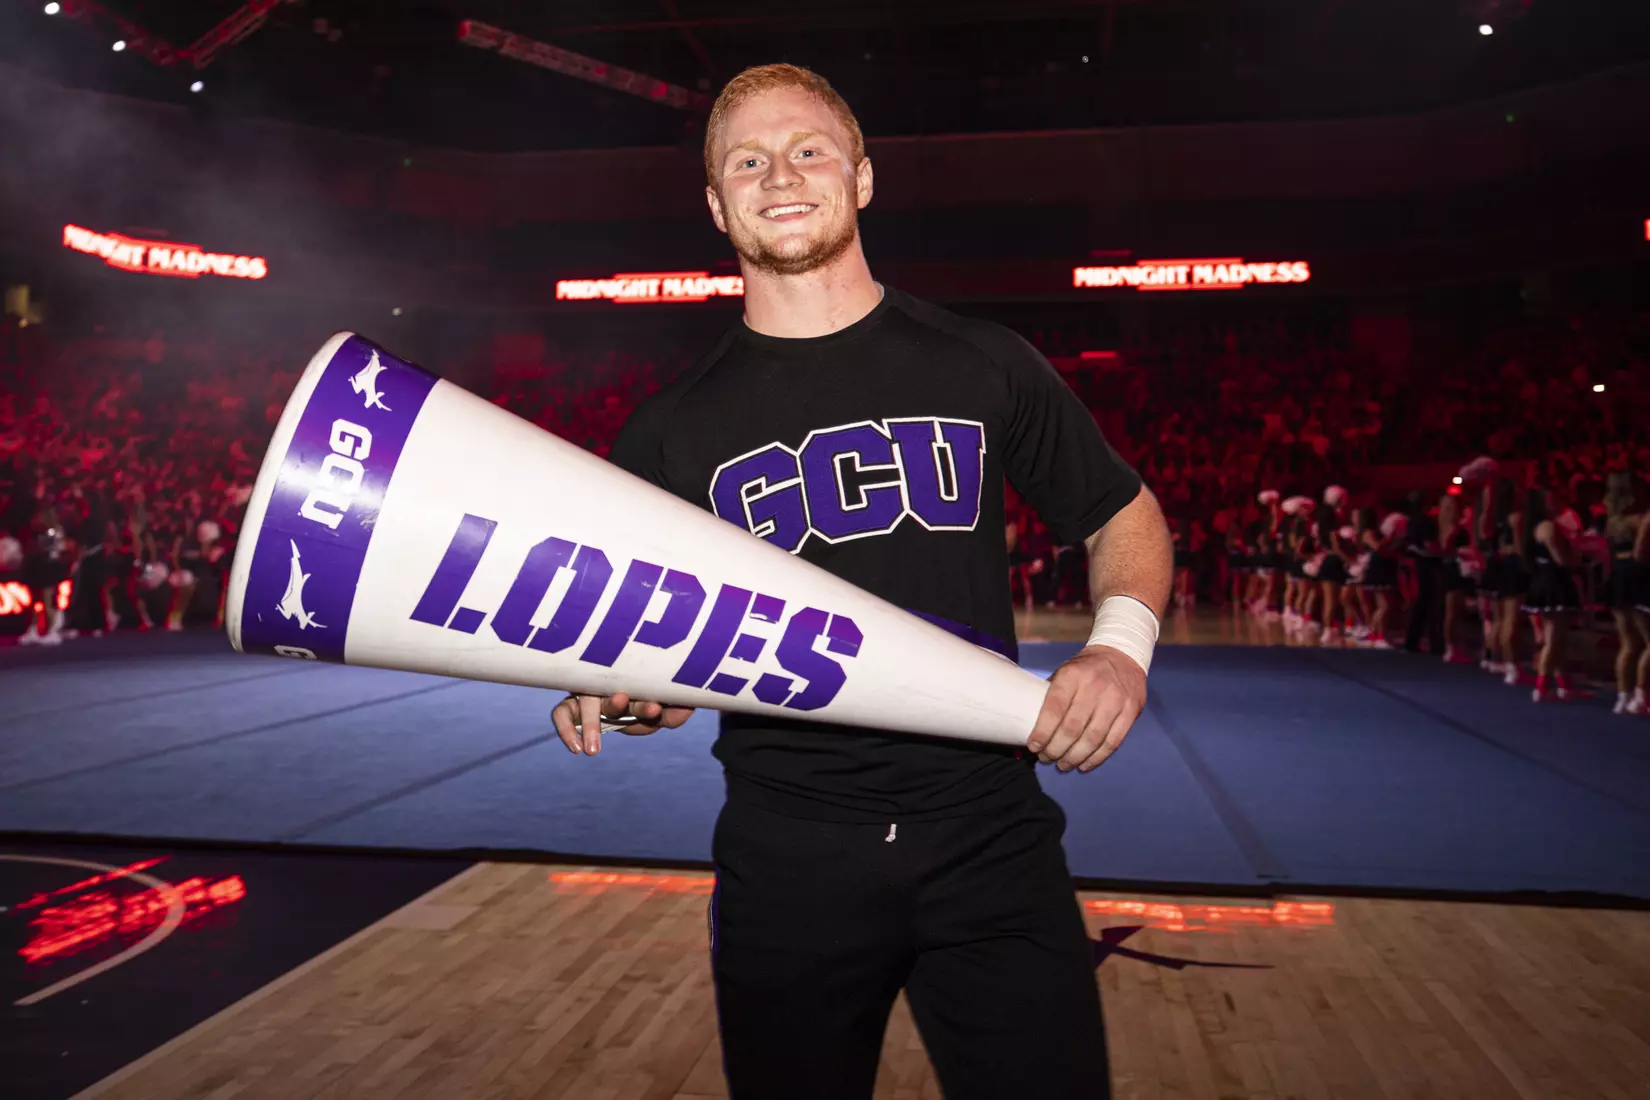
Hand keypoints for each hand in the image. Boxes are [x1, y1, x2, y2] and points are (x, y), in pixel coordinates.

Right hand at [550, 691, 694, 756]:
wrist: (619, 697)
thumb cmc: (640, 700)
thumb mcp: (658, 711)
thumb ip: (671, 713)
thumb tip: (688, 708)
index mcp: (629, 681)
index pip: (638, 688)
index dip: (647, 702)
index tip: (657, 709)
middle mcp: (607, 685)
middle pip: (612, 695)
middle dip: (621, 707)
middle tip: (632, 711)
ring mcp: (587, 693)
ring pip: (584, 703)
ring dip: (590, 724)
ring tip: (593, 750)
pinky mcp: (569, 705)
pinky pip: (560, 713)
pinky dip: (565, 729)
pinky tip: (576, 749)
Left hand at [1026, 645, 1145, 773]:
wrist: (1122, 655)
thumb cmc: (1085, 669)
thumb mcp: (1065, 671)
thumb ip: (1052, 696)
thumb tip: (1030, 725)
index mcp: (1072, 676)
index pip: (1054, 709)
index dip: (1042, 732)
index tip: (1034, 747)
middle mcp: (1094, 687)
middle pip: (1072, 728)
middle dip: (1056, 750)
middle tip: (1046, 759)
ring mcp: (1115, 700)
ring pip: (1092, 739)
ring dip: (1075, 757)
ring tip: (1063, 765)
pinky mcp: (1130, 711)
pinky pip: (1112, 742)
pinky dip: (1096, 758)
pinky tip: (1084, 764)